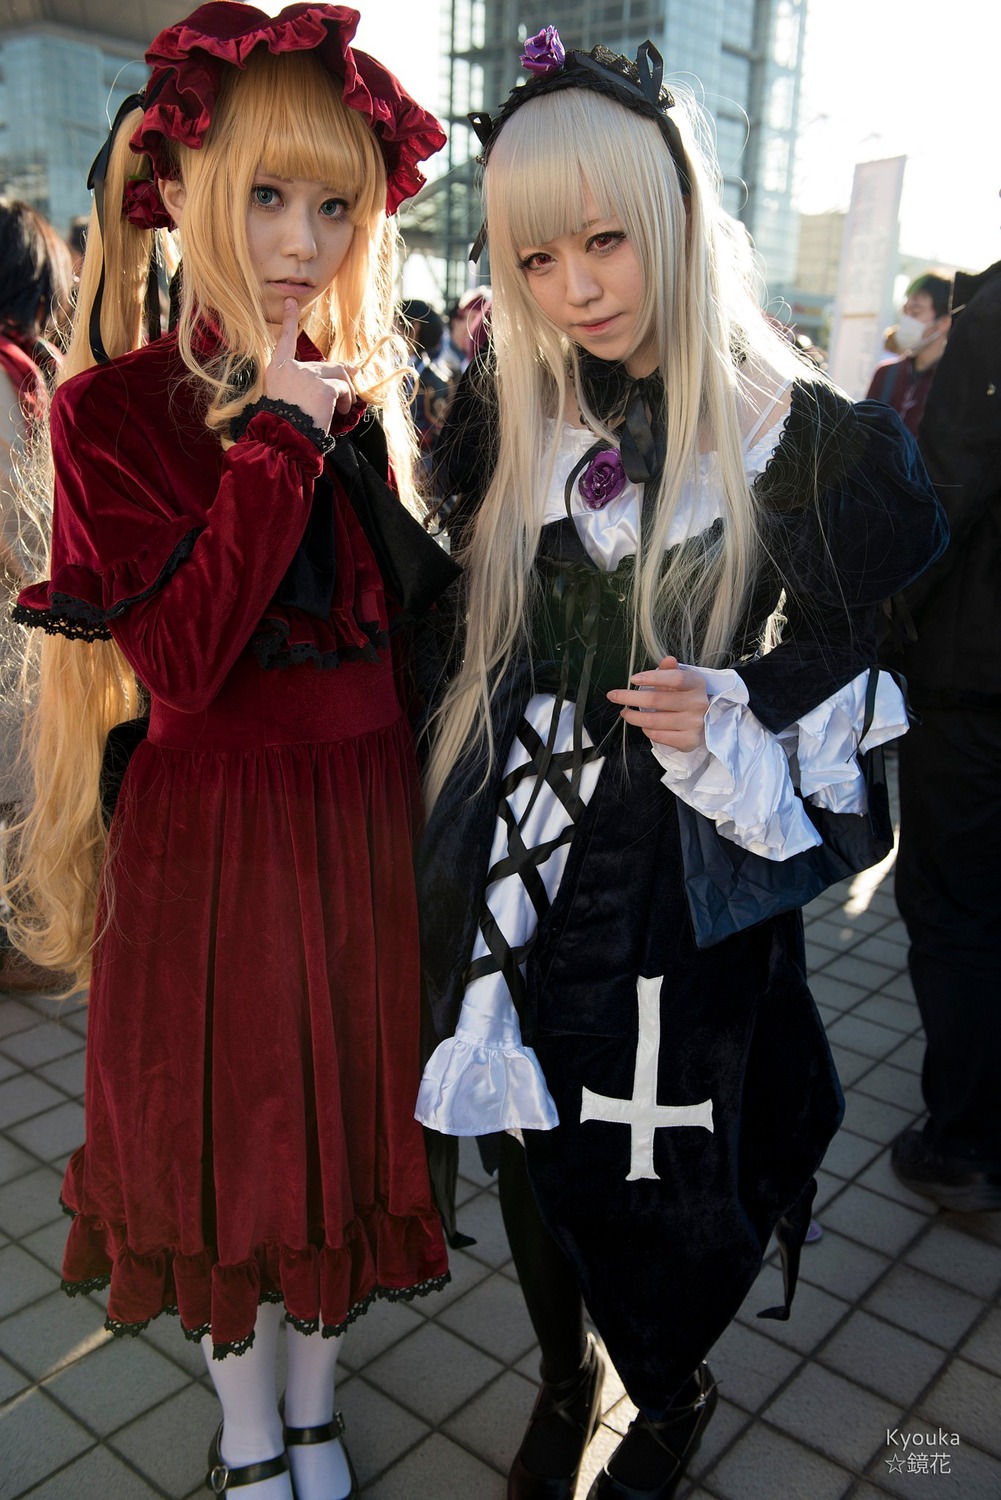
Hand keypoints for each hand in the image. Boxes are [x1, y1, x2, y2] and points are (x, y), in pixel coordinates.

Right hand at [263, 298, 355, 432]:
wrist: (286, 437)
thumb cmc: (288, 424)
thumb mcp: (289, 399)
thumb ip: (306, 384)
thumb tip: (346, 371)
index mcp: (277, 370)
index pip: (284, 340)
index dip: (289, 320)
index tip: (291, 302)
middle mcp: (291, 368)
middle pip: (325, 364)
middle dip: (343, 373)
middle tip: (356, 374)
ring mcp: (308, 375)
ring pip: (339, 374)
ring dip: (346, 391)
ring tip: (343, 407)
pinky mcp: (325, 387)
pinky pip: (344, 388)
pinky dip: (347, 400)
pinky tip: (340, 412)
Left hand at [607, 656, 708, 750]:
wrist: (705, 722)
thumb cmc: (686, 698)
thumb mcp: (682, 681)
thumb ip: (671, 671)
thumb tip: (667, 660)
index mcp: (696, 684)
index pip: (675, 678)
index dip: (653, 678)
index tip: (632, 679)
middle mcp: (697, 704)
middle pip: (657, 700)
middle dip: (630, 697)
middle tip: (614, 696)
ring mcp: (694, 724)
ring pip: (654, 721)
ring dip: (633, 717)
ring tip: (624, 712)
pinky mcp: (688, 740)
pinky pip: (658, 735)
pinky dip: (647, 730)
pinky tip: (643, 725)